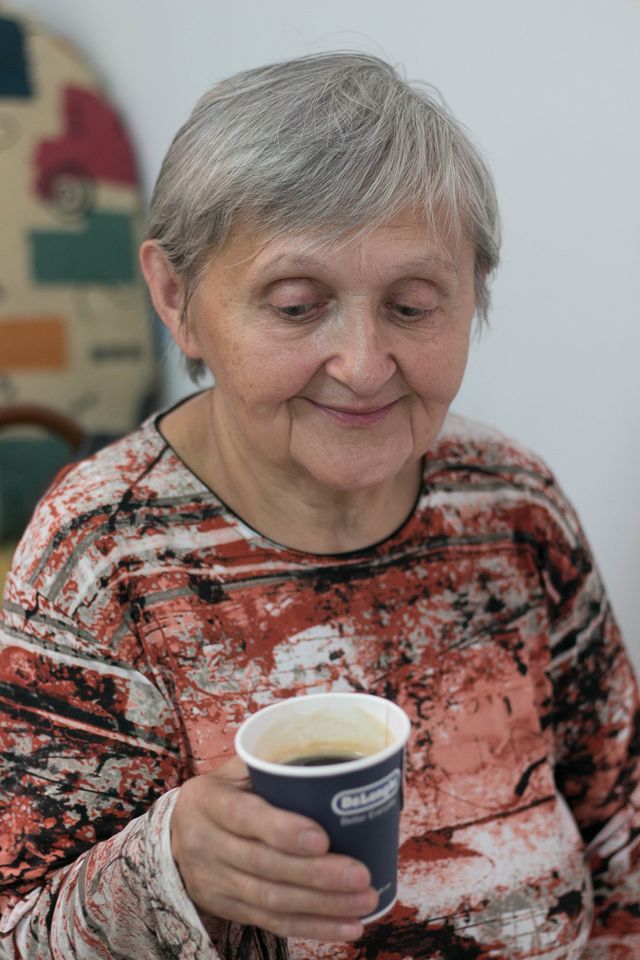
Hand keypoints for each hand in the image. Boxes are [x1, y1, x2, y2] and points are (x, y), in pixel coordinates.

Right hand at [170, 756, 377, 941]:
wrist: (176, 835)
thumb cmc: (223, 792)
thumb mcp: (234, 770)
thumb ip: (271, 765)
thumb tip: (330, 762)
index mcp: (208, 801)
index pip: (244, 818)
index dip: (282, 831)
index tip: (322, 838)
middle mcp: (206, 844)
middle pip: (264, 865)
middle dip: (316, 874)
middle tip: (360, 875)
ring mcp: (215, 882)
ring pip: (272, 900)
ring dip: (322, 905)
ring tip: (364, 901)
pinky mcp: (229, 908)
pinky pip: (273, 923)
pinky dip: (314, 927)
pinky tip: (348, 926)